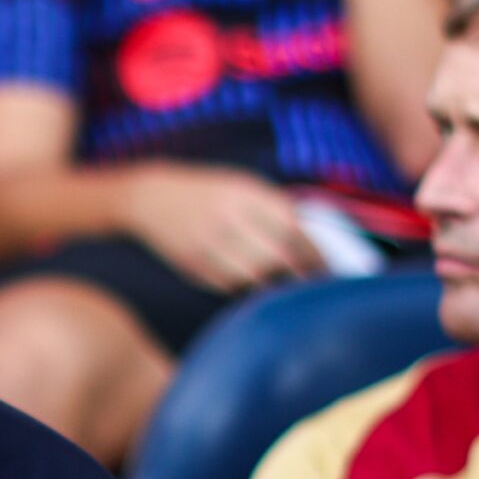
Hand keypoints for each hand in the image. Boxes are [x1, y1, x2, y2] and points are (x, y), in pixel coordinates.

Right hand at [122, 163, 324, 293]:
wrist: (150, 199)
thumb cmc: (206, 192)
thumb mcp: (240, 185)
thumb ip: (272, 206)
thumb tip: (311, 238)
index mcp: (243, 193)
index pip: (291, 228)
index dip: (314, 252)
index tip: (328, 267)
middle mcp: (225, 219)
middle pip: (276, 257)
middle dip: (302, 275)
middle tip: (319, 287)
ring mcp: (208, 245)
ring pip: (255, 277)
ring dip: (278, 287)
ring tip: (295, 293)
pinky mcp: (195, 267)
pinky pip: (232, 286)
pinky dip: (252, 290)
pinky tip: (263, 290)